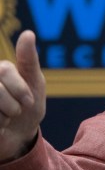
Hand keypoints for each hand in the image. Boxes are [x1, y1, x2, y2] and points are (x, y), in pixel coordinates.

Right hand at [0, 30, 45, 162]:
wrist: (20, 136)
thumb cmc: (29, 106)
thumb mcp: (35, 82)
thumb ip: (29, 59)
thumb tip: (28, 33)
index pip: (4, 70)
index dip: (19, 88)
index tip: (29, 100)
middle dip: (13, 104)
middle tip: (17, 111)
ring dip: (4, 117)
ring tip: (5, 118)